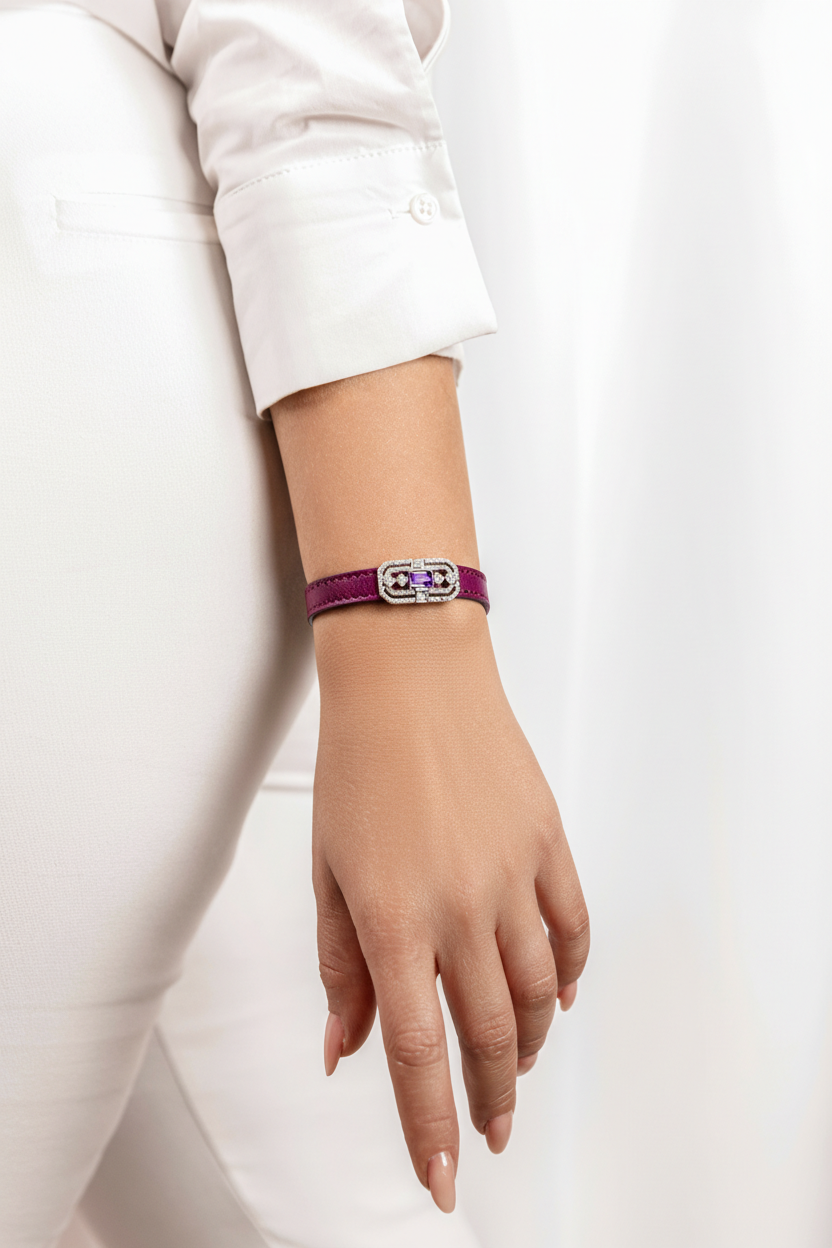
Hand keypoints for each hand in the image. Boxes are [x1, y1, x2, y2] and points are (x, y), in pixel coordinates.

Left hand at [312, 599, 589, 1212]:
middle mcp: (460, 909)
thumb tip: (345, 1050)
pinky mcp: (547, 843)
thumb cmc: (356, 766)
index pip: (418, 1053)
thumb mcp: (327, 871)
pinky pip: (573, 930)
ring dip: (527, 1045)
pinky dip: (569, 975)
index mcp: (393, 920)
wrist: (410, 676)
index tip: (443, 1176)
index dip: (431, 1127)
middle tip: (490, 1134)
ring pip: (537, 994)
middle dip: (489, 1102)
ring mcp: (512, 875)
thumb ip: (339, 968)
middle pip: (488, 1038)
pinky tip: (556, 996)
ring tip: (513, 1070)